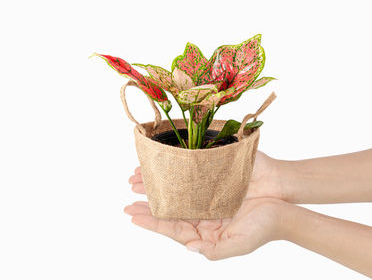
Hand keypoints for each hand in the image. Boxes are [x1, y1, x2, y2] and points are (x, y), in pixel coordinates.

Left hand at [125, 150, 288, 259]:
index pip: (172, 227)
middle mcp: (202, 212)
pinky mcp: (213, 176)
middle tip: (128, 195)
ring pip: (175, 189)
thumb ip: (215, 250)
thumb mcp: (240, 243)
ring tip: (136, 178)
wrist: (285, 200)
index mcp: (204, 230)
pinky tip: (162, 164)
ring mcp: (206, 193)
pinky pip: (189, 172)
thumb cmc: (265, 226)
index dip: (151, 222)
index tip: (132, 216)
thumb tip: (190, 248)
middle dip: (147, 202)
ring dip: (156, 184)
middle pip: (169, 208)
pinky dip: (174, 168)